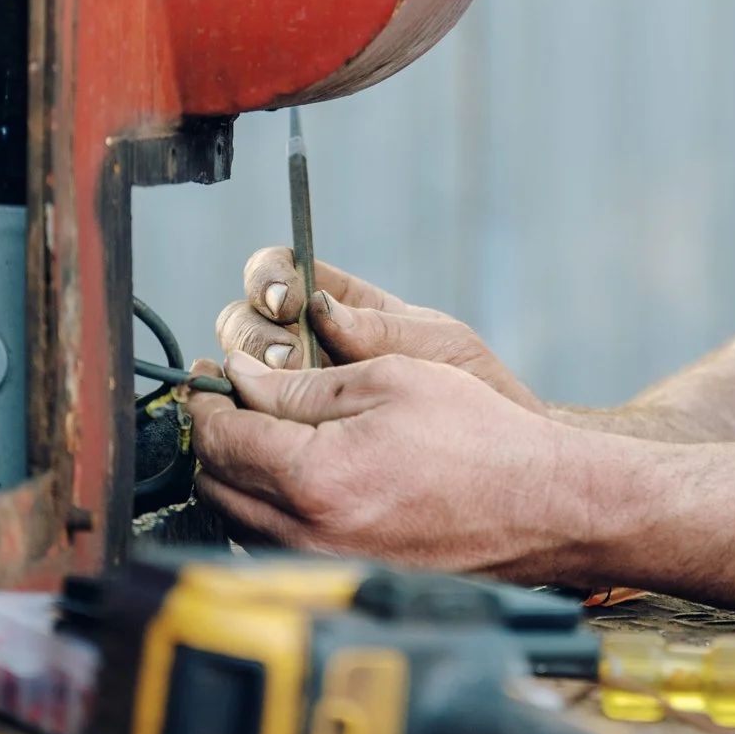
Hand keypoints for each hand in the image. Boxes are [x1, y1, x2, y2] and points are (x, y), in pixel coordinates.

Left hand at [187, 349, 596, 575]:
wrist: (539, 506)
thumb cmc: (478, 435)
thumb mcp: (391, 378)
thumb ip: (302, 383)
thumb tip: (240, 379)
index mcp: (316, 477)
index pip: (220, 438)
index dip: (206, 400)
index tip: (209, 377)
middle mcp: (310, 534)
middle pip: (217, 482)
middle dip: (218, 436)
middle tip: (236, 400)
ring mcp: (326, 565)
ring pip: (240, 519)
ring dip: (240, 475)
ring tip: (268, 435)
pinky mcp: (344, 578)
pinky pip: (275, 544)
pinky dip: (270, 509)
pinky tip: (300, 478)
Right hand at [213, 250, 542, 409]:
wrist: (495, 461)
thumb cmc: (476, 389)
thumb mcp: (437, 348)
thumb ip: (380, 329)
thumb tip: (321, 309)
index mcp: (341, 304)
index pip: (279, 272)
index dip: (269, 279)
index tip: (286, 301)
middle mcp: (307, 343)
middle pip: (243, 323)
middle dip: (253, 334)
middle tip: (287, 357)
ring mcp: (296, 393)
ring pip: (238, 371)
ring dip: (249, 378)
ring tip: (282, 396)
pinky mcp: (293, 441)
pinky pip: (254, 428)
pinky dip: (251, 424)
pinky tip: (267, 432)